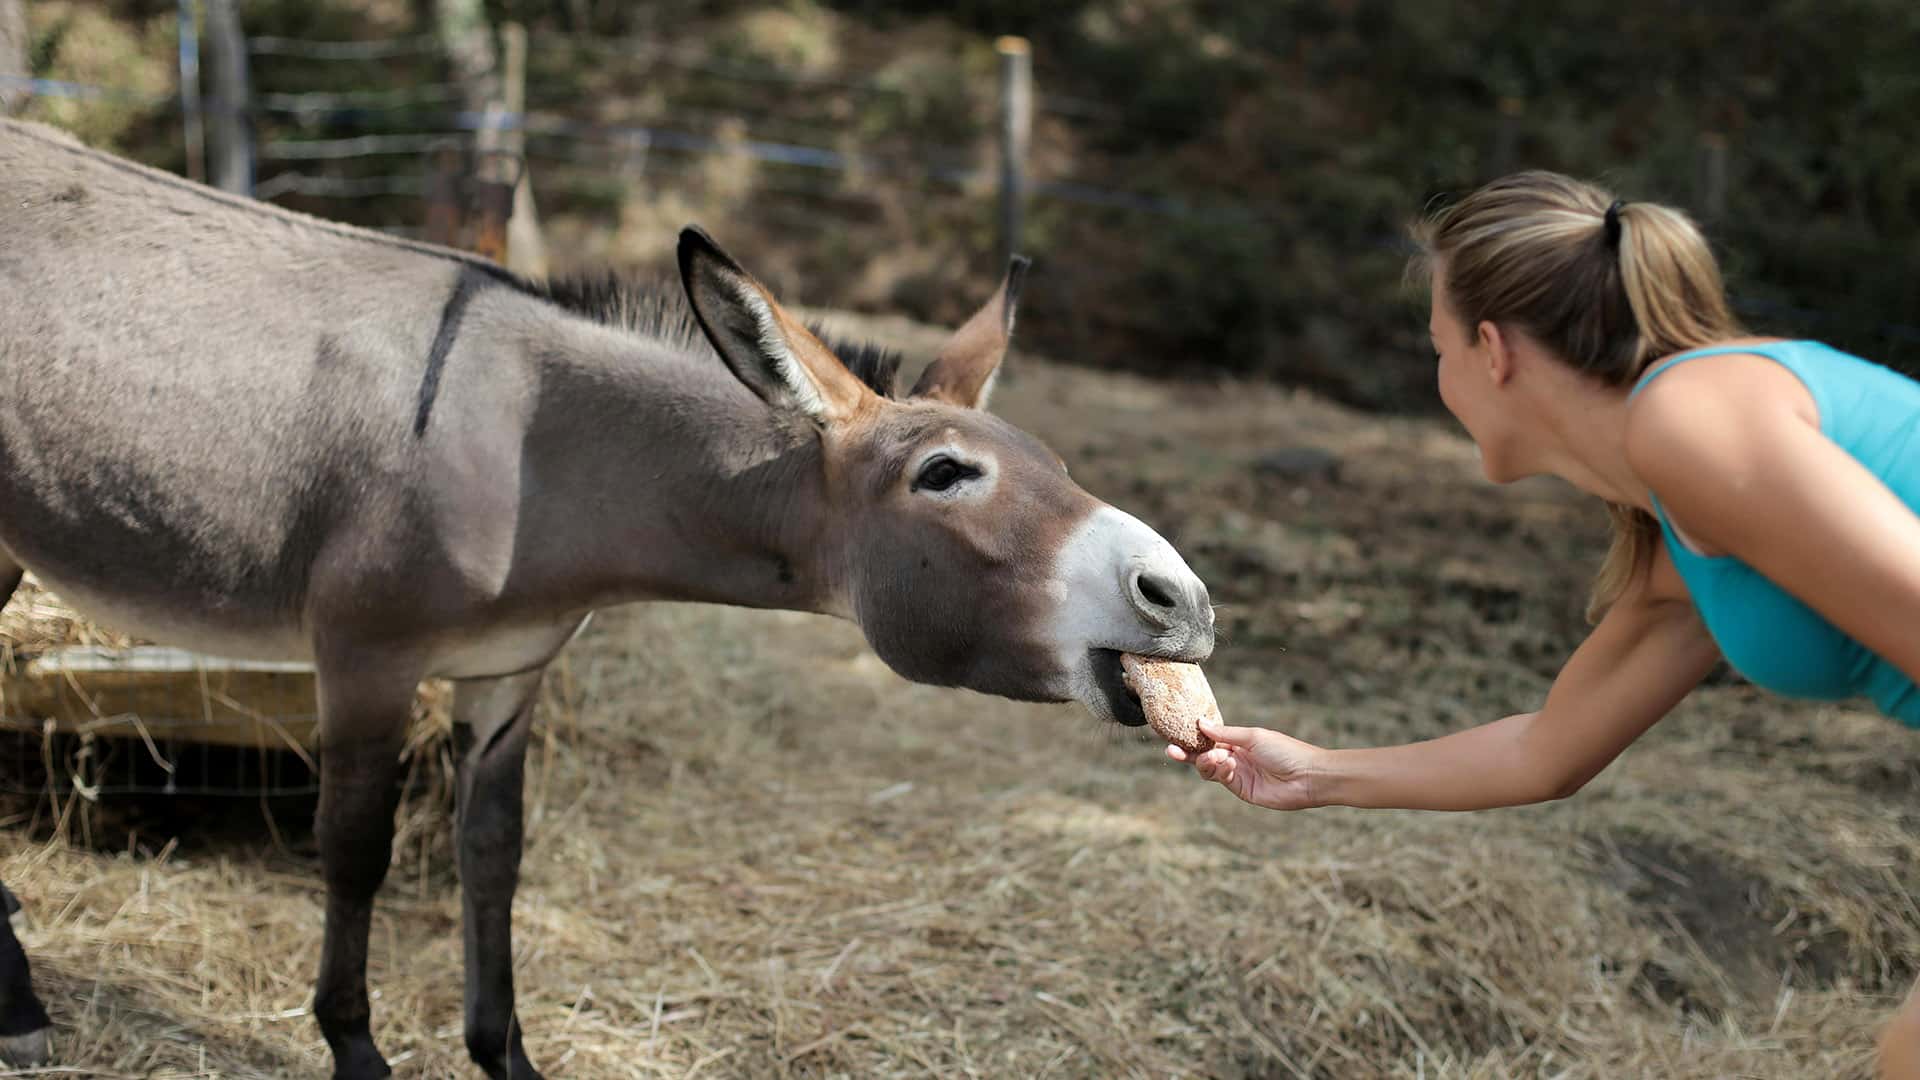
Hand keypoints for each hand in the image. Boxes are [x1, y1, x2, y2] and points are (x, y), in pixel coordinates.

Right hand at [1166, 718, 1325, 810]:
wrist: (1308, 777)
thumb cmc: (1286, 751)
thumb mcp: (1253, 736)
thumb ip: (1225, 733)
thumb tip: (1200, 723)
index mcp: (1239, 741)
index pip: (1209, 738)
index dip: (1192, 737)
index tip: (1174, 734)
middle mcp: (1236, 757)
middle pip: (1204, 756)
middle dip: (1188, 753)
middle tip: (1172, 750)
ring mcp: (1238, 774)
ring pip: (1209, 770)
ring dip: (1206, 762)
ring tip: (1215, 758)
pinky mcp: (1242, 790)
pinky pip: (1222, 780)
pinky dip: (1220, 771)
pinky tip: (1228, 764)